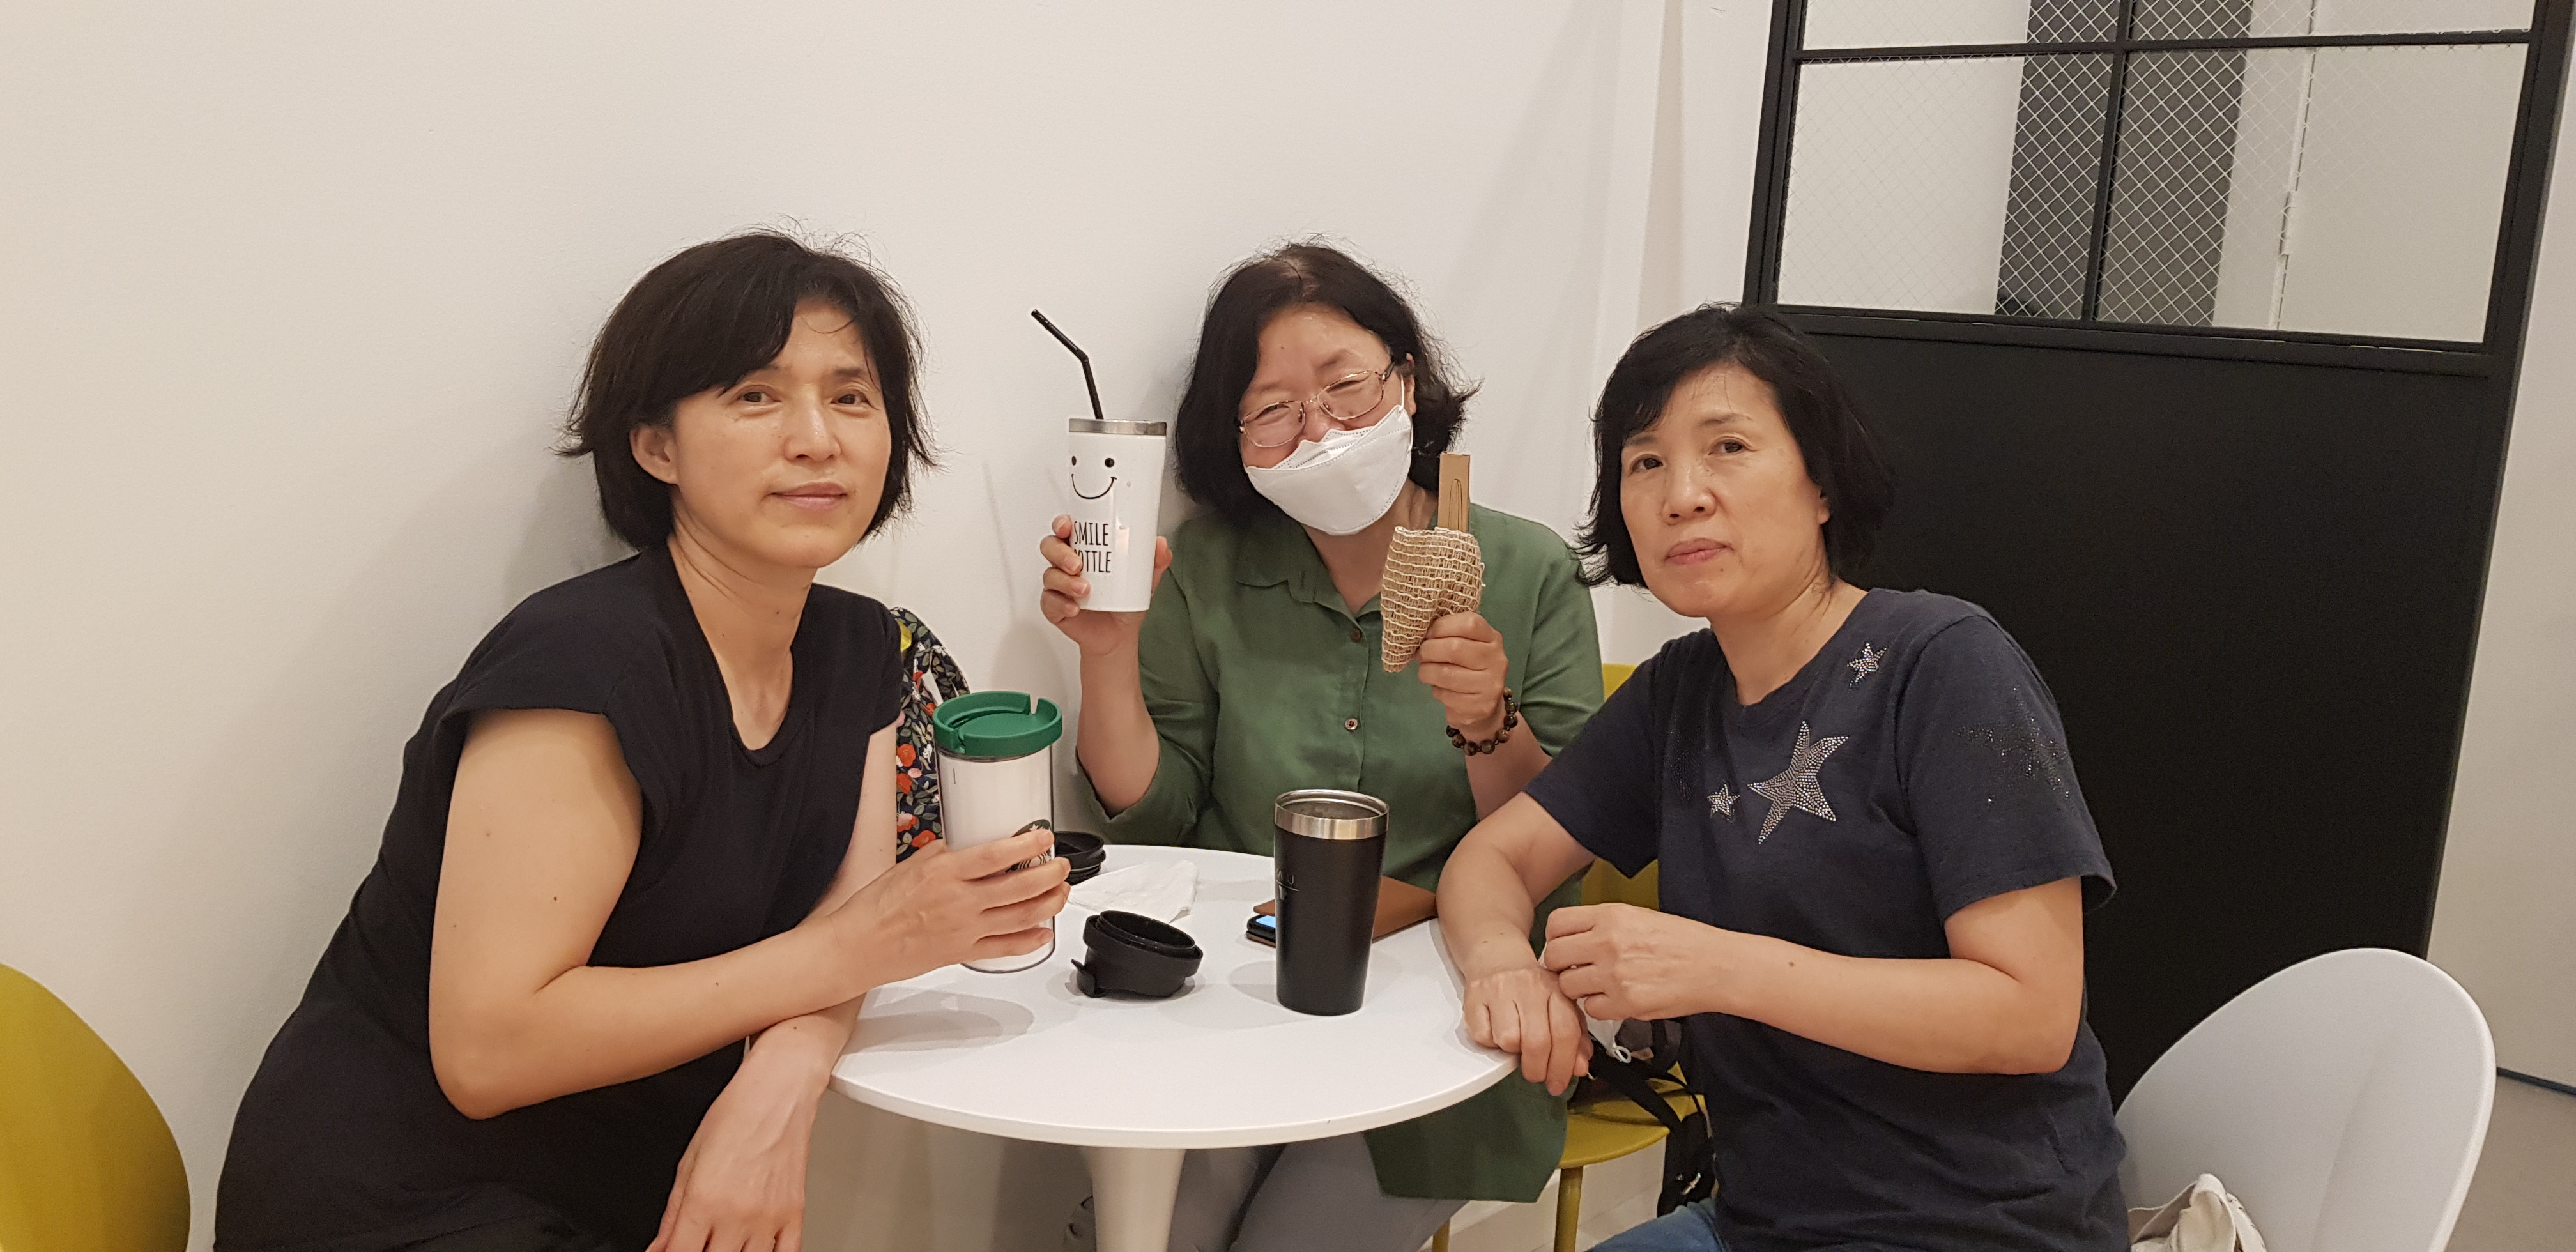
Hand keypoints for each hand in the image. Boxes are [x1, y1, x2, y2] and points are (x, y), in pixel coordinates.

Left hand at [648, 1040, 820, 1251]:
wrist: (779, 1090)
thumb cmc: (735, 1114)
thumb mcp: (689, 1162)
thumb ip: (672, 1213)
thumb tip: (660, 1246)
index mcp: (704, 1200)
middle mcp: (737, 1214)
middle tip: (698, 1241)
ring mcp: (769, 1217)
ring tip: (723, 1241)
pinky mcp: (794, 1213)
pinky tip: (754, 1248)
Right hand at [813, 827, 1069, 992]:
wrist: (858, 946)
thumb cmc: (876, 906)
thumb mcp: (911, 864)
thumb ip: (945, 854)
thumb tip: (969, 846)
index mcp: (945, 872)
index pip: (997, 854)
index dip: (1028, 845)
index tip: (1045, 838)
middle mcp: (960, 901)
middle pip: (1020, 887)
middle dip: (1051, 874)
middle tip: (1061, 865)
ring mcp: (965, 930)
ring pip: (1022, 917)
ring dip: (1049, 903)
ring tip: (1061, 891)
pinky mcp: (963, 953)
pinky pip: (1006, 948)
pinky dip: (1031, 941)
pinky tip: (1044, 932)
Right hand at [1039, 516, 1171, 657]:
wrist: (1119, 635)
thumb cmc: (1123, 602)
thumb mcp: (1143, 579)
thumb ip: (1154, 561)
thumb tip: (1160, 544)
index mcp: (1084, 549)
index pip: (1066, 529)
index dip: (1062, 524)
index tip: (1067, 526)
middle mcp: (1067, 564)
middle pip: (1050, 547)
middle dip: (1061, 553)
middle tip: (1078, 564)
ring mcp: (1059, 586)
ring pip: (1050, 575)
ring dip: (1065, 581)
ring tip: (1085, 590)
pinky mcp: (1054, 606)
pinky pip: (1049, 602)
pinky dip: (1061, 604)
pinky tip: (1075, 608)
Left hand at [1414, 611, 1508, 736]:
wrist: (1482, 705)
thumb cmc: (1467, 667)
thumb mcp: (1466, 644)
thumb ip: (1451, 634)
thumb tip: (1421, 630)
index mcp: (1493, 638)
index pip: (1469, 623)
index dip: (1441, 626)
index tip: (1428, 634)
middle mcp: (1497, 659)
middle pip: (1454, 648)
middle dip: (1429, 650)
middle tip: (1421, 655)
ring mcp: (1491, 684)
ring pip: (1447, 674)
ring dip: (1427, 672)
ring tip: (1425, 671)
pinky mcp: (1480, 706)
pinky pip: (1447, 695)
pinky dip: (1436, 690)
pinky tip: (1439, 688)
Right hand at [1460, 957, 1591, 1094]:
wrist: (1498, 956)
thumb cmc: (1530, 987)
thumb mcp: (1560, 1006)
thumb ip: (1575, 1038)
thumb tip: (1579, 1067)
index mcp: (1555, 989)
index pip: (1565, 1032)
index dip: (1563, 1065)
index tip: (1558, 1081)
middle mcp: (1529, 986)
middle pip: (1537, 1041)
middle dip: (1537, 1069)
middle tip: (1536, 1074)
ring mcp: (1500, 989)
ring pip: (1508, 1039)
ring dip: (1512, 1052)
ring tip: (1515, 1043)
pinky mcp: (1475, 995)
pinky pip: (1483, 1036)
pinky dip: (1490, 1043)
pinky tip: (1496, 1032)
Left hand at [1541, 903, 1727, 1022]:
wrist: (1716, 967)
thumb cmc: (1684, 943)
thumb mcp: (1640, 917)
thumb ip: (1603, 925)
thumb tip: (1571, 938)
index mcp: (1612, 915)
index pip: (1556, 923)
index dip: (1556, 938)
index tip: (1563, 946)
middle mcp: (1609, 942)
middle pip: (1553, 956)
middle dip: (1561, 966)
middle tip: (1575, 970)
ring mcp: (1615, 974)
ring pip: (1567, 986)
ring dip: (1578, 990)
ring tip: (1600, 986)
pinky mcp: (1625, 1003)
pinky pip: (1590, 1010)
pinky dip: (1599, 1008)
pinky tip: (1615, 999)